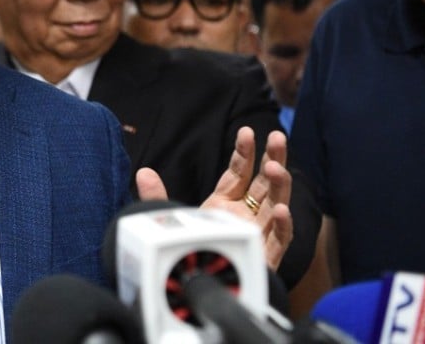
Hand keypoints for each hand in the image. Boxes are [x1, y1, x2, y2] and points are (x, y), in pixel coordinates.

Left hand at [137, 126, 292, 269]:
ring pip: (275, 206)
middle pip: (264, 183)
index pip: (239, 172)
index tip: (247, 133)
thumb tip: (143, 172)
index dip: (244, 153)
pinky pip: (278, 241)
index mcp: (225, 203)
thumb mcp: (170, 221)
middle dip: (273, 159)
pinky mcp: (264, 259)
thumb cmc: (187, 253)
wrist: (194, 291)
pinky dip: (282, 226)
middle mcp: (244, 215)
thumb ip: (158, 197)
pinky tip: (281, 211)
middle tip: (278, 137)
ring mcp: (257, 235)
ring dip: (280, 187)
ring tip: (277, 168)